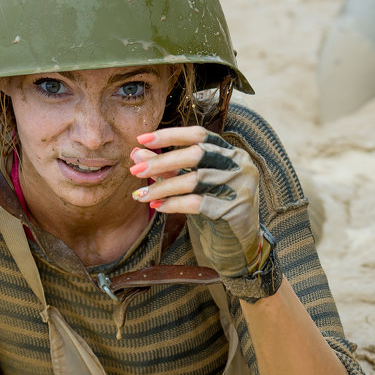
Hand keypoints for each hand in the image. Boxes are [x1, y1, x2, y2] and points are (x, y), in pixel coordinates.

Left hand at [129, 127, 263, 277]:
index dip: (170, 135)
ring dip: (162, 188)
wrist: (237, 239)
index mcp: (229, 151)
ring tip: (140, 195)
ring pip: (194, 180)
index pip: (198, 134)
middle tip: (135, 170)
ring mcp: (238, 185)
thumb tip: (135, 153)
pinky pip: (197, 203)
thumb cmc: (213, 204)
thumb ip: (167, 167)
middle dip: (161, 162)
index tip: (141, 139)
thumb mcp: (190, 182)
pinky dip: (174, 204)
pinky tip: (157, 207)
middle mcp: (238, 164)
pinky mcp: (234, 208)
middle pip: (196, 155)